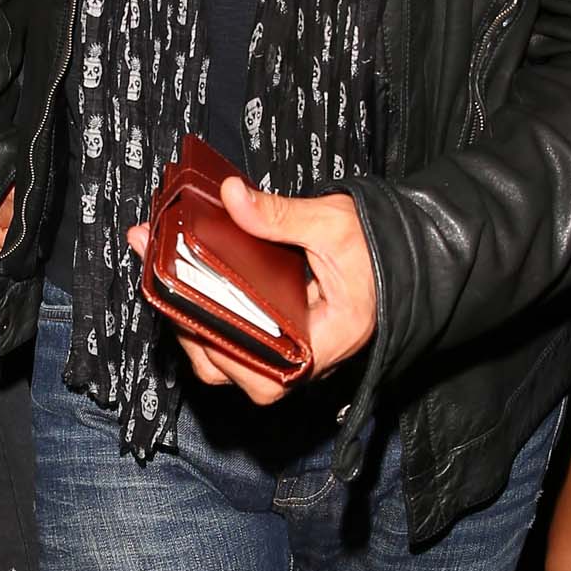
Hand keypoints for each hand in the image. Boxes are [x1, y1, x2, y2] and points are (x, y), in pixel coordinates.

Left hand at [125, 175, 379, 406]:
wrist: (407, 252)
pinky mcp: (279, 333)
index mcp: (325, 343)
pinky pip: (236, 338)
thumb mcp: (333, 225)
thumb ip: (281, 215)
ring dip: (193, 326)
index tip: (188, 312)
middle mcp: (305, 357)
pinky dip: (208, 313)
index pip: (262, 374)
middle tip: (163, 288)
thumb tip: (232, 197)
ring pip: (229, 359)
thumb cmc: (381, 250)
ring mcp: (290, 349)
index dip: (219, 349)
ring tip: (168, 284)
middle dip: (191, 332)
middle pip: (233, 370)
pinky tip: (187, 282)